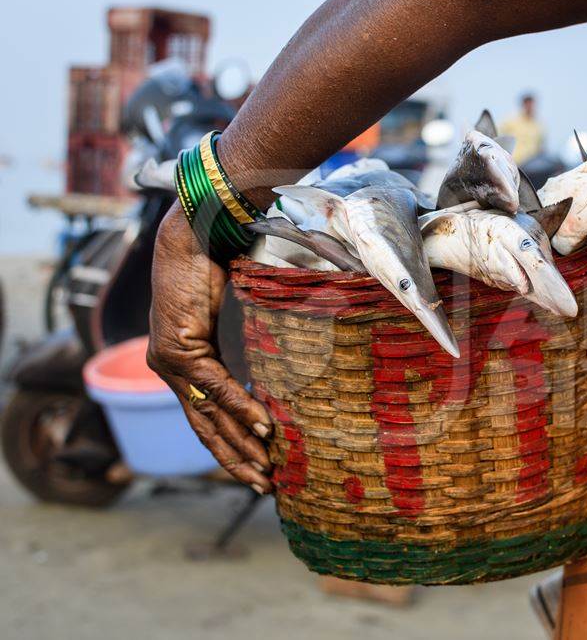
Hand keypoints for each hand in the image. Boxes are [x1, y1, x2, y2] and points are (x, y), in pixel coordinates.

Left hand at [147, 203, 273, 493]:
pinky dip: (240, 408)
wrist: (193, 237)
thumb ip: (242, 348)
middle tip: (260, 484)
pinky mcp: (178, 350)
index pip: (206, 415)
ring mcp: (170, 363)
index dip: (229, 444)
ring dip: (239, 444)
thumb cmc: (214, 270)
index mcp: (183, 364)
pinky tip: (262, 427)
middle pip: (204, 426)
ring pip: (208, 415)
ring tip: (263, 468)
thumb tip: (280, 365)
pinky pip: (215, 386)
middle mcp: (170, 369)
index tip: (254, 466)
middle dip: (234, 458)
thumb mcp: (232, 319)